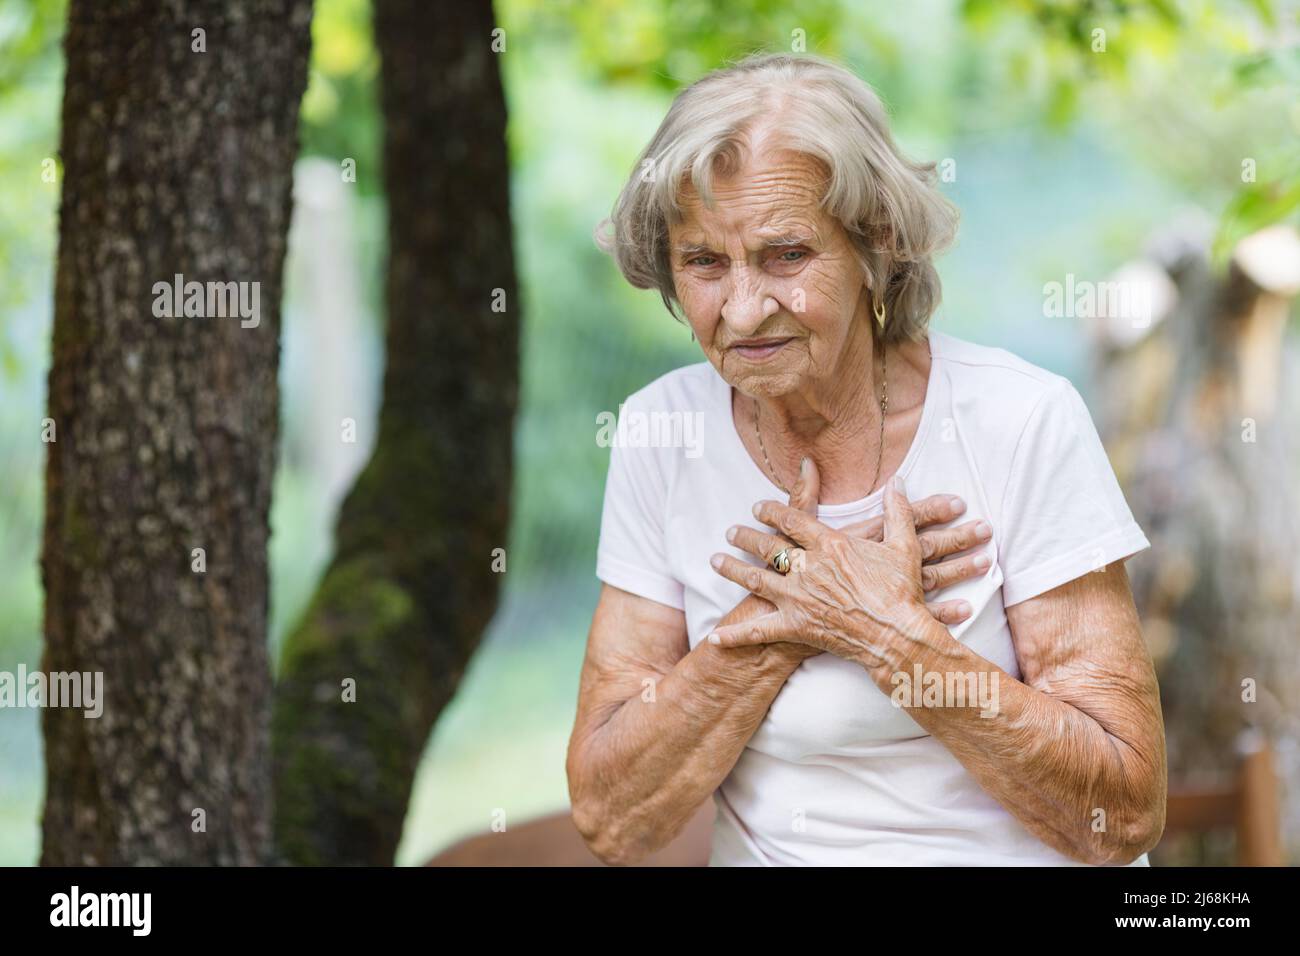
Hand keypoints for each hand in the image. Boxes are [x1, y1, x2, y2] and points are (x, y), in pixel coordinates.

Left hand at [708, 475, 958, 673]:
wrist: (898, 635)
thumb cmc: (902, 592)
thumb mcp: (903, 546)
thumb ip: (896, 510)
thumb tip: (898, 481)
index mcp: (829, 545)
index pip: (791, 520)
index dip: (771, 512)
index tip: (757, 508)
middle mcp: (808, 568)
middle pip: (767, 547)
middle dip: (745, 537)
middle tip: (731, 532)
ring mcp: (798, 597)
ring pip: (755, 579)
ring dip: (732, 569)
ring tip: (715, 561)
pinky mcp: (796, 627)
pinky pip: (759, 631)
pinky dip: (735, 634)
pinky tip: (714, 636)